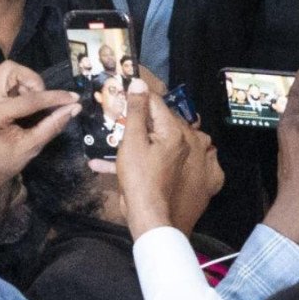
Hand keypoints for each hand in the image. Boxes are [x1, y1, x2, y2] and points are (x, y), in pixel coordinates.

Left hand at [0, 62, 80, 208]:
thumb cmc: (1, 164)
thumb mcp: (30, 147)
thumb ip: (52, 125)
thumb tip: (74, 108)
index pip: (30, 98)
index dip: (55, 97)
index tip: (73, 98)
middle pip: (10, 69)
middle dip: (31, 80)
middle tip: (40, 98)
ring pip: (0, 69)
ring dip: (19, 78)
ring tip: (27, 97)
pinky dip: (7, 81)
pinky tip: (15, 98)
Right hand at [117, 80, 189, 239]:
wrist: (149, 217)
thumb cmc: (139, 178)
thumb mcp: (132, 141)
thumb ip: (135, 111)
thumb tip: (138, 83)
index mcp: (174, 131)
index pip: (155, 103)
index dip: (136, 97)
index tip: (120, 95)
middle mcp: (183, 141)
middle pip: (157, 121)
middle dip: (136, 119)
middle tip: (115, 121)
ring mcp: (180, 158)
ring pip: (156, 139)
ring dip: (136, 139)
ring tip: (117, 142)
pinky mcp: (174, 172)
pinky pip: (157, 158)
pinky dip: (139, 158)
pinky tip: (115, 164)